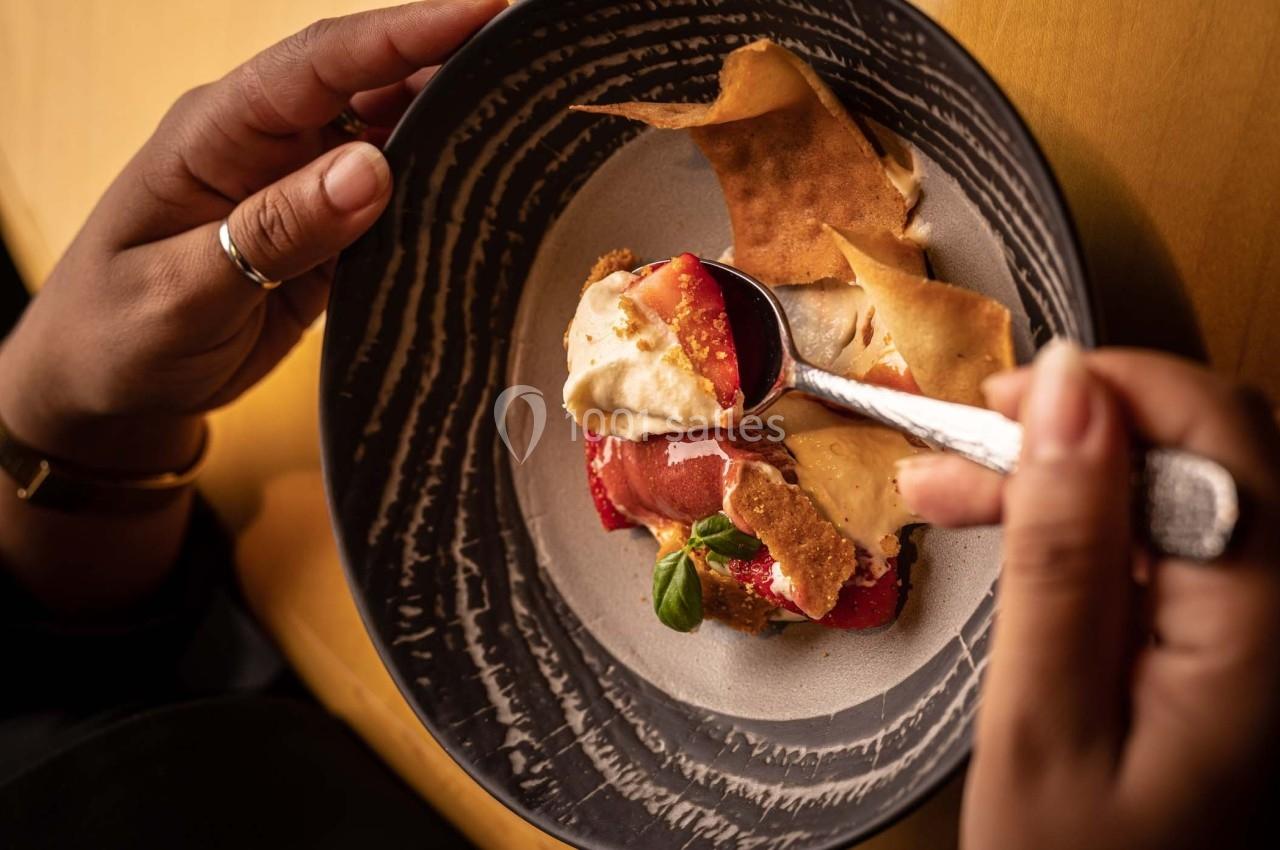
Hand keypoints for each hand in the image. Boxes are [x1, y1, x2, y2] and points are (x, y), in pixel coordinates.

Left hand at [0, 0, 503, 472]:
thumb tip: (373, 168)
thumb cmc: (117, 331)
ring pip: (394, 143)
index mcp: (218, 132)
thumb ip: (271, 229)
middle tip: (536, 58)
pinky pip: (395, 206)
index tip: (483, 11)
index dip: (405, 34)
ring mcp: (301, 190)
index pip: (320, 63)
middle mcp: (269, 145)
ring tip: (534, 116)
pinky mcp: (326, 236)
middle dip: (452, 65)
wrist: (107, 387)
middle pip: (373, 87)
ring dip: (456, 131)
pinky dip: (441, 199)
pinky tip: (488, 195)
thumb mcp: (179, 289)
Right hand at [898, 344, 1279, 848]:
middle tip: (964, 444)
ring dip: (1064, 481)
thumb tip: (1065, 399)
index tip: (1007, 397)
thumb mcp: (1046, 719)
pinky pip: (1165, 553)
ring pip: (1172, 496)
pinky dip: (1084, 536)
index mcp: (1265, 628)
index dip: (1109, 387)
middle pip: (1198, 453)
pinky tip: (1014, 542)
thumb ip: (1063, 552)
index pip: (1215, 429)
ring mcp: (1262, 634)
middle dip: (1073, 432)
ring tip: (955, 493)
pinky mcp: (1231, 652)